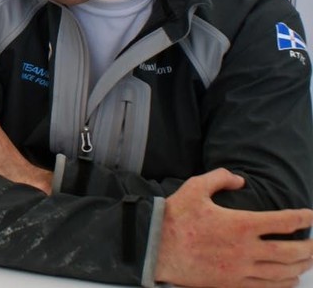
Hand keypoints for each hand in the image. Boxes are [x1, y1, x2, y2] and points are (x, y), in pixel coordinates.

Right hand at [156, 168, 312, 287]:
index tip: (312, 216)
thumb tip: (240, 179)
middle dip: (309, 248)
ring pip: (282, 272)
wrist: (156, 247)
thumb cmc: (175, 217)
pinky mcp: (232, 284)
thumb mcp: (195, 188)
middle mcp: (246, 249)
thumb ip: (220, 177)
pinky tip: (289, 280)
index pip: (283, 222)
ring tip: (308, 261)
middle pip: (291, 252)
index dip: (303, 218)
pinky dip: (283, 284)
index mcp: (240, 223)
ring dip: (300, 267)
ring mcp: (240, 269)